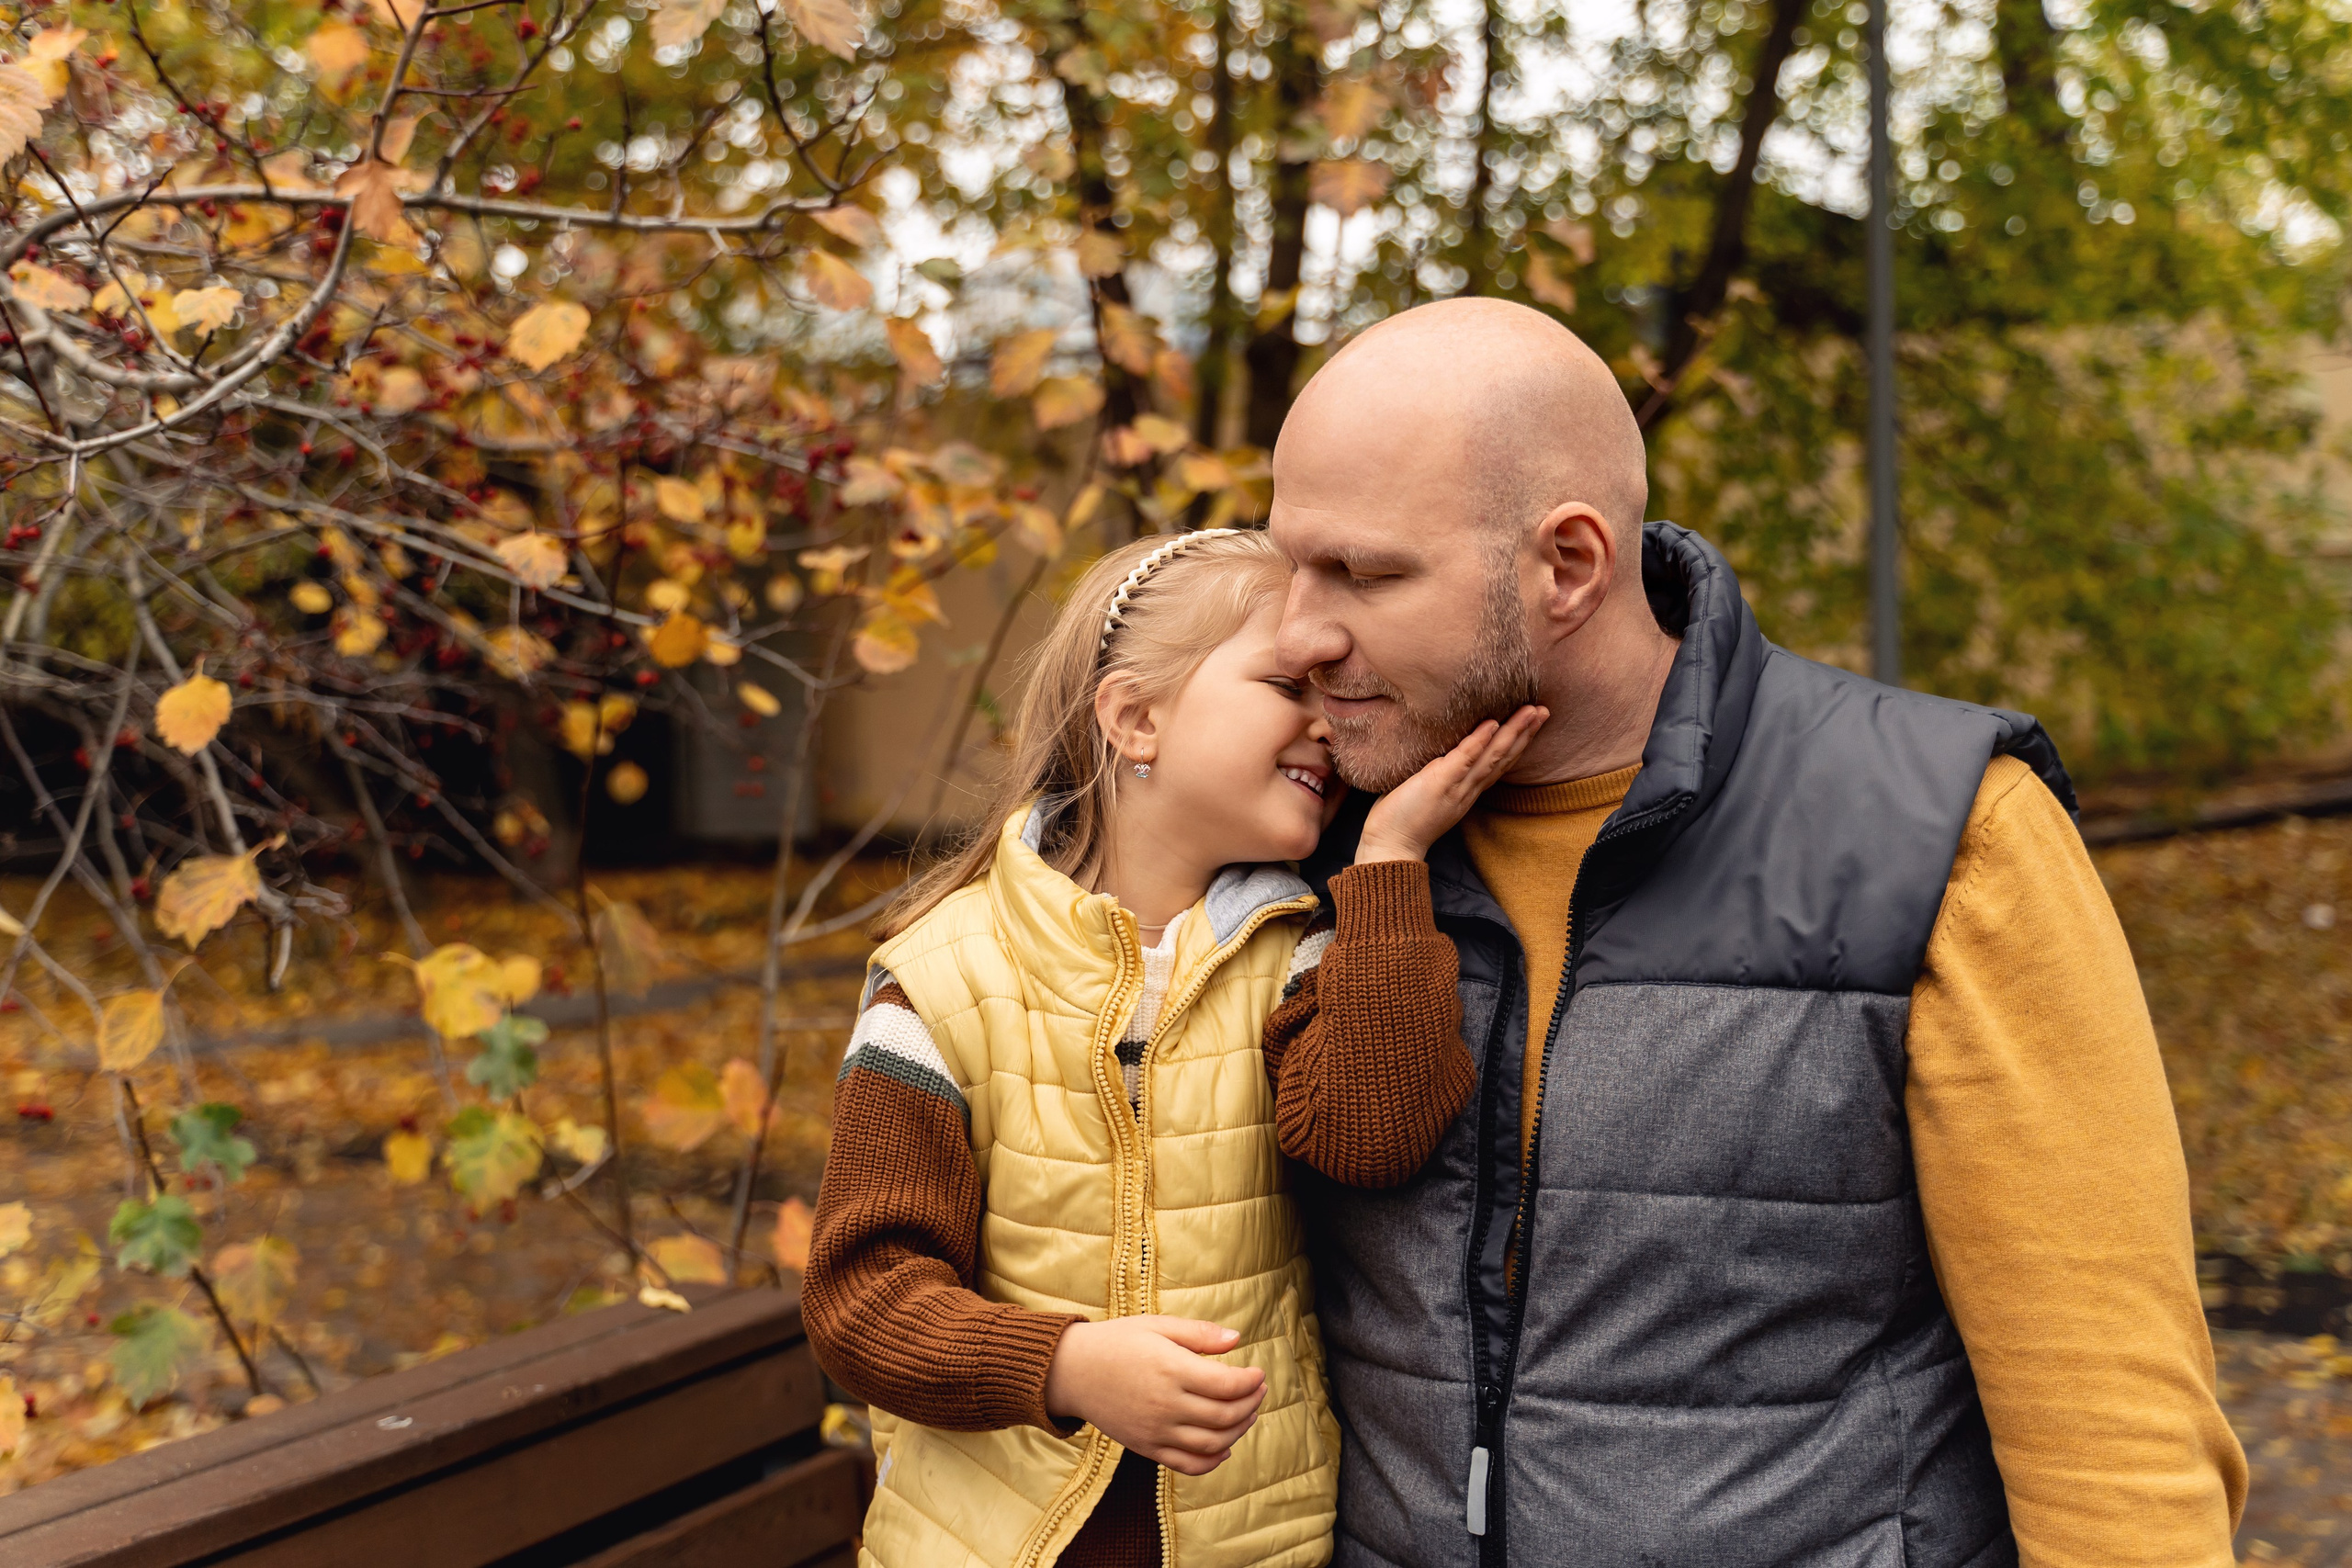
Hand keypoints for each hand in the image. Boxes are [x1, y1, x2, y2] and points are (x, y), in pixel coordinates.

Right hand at [1042, 1315, 1266, 1474]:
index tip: (1259, 1374)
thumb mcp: (1157, 1325)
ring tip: (1247, 1414)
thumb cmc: (1116, 1341)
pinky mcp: (1146, 1447)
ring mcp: (1156, 1430)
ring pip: (1212, 1443)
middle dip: (1250, 1404)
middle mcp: (1166, 1404)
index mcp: (1171, 1368)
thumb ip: (1199, 1333)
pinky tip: (1225, 1448)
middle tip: (1258, 1391)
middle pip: (1225, 1415)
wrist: (1072, 1371)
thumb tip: (1237, 1339)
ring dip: (1238, 1431)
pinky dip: (1213, 1461)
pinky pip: (1188, 1464)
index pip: (1227, 1385)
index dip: (1251, 1381)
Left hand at [1356, 705, 1549, 863]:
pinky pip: (1464, 760)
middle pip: (1504, 758)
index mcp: (1467, 790)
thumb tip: (1439, 752)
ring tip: (1532, 711)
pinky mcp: (1440, 784)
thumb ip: (1439, 773)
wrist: (1391, 845)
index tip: (1532, 723)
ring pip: (1493, 757)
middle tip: (1544, 710)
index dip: (1517, 743)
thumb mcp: (1428, 791)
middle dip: (1526, 733)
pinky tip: (1493, 724)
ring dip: (1514, 733)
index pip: (1498, 763)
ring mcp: (1457, 787)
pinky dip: (1479, 742)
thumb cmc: (1403, 817)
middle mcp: (1468, 789)